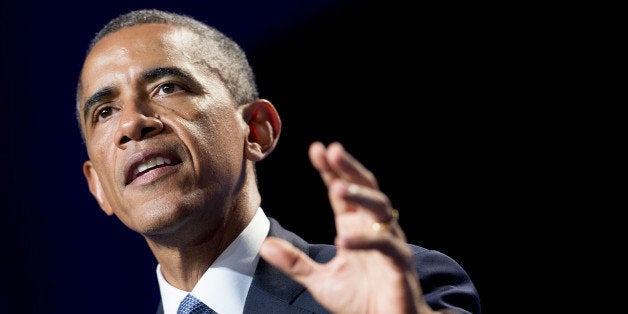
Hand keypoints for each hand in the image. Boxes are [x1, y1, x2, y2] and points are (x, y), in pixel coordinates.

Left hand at [260, 141, 435, 313]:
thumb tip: (264, 246)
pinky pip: (385, 244)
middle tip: (332, 151)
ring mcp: (389, 242)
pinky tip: (343, 238)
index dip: (331, 171)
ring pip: (379, 207)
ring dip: (360, 195)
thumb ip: (295, 263)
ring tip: (338, 188)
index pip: (342, 192)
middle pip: (365, 188)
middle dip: (349, 168)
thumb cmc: (360, 301)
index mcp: (354, 227)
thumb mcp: (320, 281)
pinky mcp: (399, 263)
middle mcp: (373, 228)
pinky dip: (366, 240)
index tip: (317, 149)